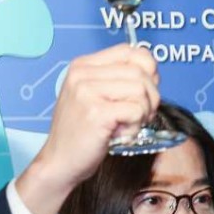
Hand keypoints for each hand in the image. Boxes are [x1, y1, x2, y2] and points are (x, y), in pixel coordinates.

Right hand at [16, 44, 159, 213]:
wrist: (60, 162)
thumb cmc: (82, 133)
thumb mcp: (93, 97)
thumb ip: (117, 81)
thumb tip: (153, 72)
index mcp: (83, 66)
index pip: (129, 51)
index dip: (148, 68)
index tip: (145, 90)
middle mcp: (83, 74)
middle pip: (140, 71)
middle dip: (151, 96)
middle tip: (141, 115)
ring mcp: (87, 92)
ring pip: (141, 90)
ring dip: (143, 112)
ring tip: (127, 125)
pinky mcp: (96, 112)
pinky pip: (136, 110)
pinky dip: (135, 126)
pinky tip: (121, 134)